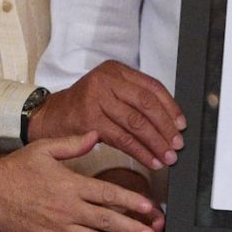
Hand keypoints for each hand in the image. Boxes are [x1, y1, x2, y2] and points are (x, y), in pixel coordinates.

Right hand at [0, 133, 160, 231]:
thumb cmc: (15, 170)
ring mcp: (57, 230)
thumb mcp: (43, 149)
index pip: (108, 194)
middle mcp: (67, 209)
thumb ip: (72, 144)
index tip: (149, 206)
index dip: (131, 201)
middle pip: (106, 220)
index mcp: (70, 185)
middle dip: (132, 228)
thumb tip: (95, 135)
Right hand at [27, 60, 184, 169]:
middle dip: (165, 127)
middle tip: (177, 144)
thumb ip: (133, 97)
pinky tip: (150, 160)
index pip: (152, 86)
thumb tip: (169, 121)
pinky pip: (122, 139)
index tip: (181, 125)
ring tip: (167, 156)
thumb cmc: (84, 105)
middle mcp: (106, 81)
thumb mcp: (109, 90)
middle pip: (146, 104)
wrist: (50, 115)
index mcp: (116, 70)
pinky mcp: (90, 121)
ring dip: (155, 143)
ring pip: (136, 123)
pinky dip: (140, 152)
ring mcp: (97, 100)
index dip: (170, 107)